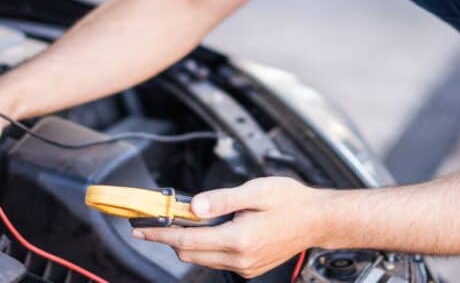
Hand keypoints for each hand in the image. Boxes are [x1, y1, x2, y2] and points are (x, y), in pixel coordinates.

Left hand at [133, 177, 325, 278]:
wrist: (317, 219)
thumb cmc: (291, 201)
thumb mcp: (255, 191)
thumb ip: (221, 199)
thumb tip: (192, 206)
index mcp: (239, 239)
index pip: (187, 240)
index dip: (160, 233)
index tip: (141, 229)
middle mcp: (240, 258)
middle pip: (190, 253)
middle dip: (171, 237)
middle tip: (161, 218)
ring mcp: (245, 266)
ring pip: (202, 258)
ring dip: (188, 242)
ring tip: (186, 220)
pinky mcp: (250, 268)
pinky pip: (217, 260)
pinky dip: (206, 246)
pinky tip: (211, 229)